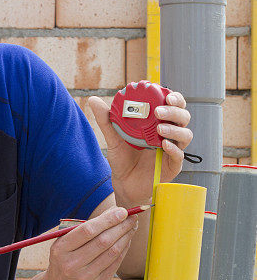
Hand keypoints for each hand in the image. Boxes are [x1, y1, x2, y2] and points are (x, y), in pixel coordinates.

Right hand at [40, 206, 137, 279]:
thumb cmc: (63, 262)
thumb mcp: (63, 246)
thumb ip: (82, 230)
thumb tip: (112, 213)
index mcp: (60, 250)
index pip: (87, 230)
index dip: (107, 219)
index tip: (122, 211)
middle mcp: (72, 265)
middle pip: (103, 241)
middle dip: (121, 226)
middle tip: (132, 216)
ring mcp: (85, 277)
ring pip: (112, 252)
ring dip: (126, 236)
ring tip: (132, 226)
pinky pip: (115, 264)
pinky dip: (123, 249)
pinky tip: (127, 240)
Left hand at [87, 91, 192, 206]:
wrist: (123, 183)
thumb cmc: (122, 159)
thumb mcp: (113, 138)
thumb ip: (106, 120)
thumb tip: (93, 100)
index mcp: (159, 123)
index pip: (174, 106)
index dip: (175, 98)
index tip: (166, 95)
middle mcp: (169, 135)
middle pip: (183, 117)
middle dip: (174, 111)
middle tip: (158, 111)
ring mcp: (173, 150)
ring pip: (185, 135)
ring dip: (175, 129)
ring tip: (160, 128)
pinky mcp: (172, 166)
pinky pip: (179, 156)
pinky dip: (173, 148)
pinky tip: (163, 144)